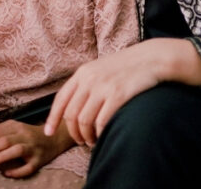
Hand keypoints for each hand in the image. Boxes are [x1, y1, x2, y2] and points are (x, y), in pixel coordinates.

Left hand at [0, 120, 75, 177]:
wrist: (54, 138)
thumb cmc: (29, 135)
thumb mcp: (16, 128)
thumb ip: (0, 132)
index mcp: (17, 126)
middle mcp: (26, 136)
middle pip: (6, 140)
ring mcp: (33, 148)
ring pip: (17, 150)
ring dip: (2, 157)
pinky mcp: (39, 161)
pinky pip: (27, 167)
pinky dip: (16, 171)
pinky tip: (6, 174)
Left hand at [43, 39, 200, 145]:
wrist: (151, 58)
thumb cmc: (126, 68)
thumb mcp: (100, 70)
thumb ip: (85, 84)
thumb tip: (72, 108)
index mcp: (82, 73)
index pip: (60, 100)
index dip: (52, 119)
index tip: (49, 133)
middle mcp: (89, 79)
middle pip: (71, 115)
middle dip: (73, 133)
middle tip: (80, 141)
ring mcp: (103, 87)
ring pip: (84, 121)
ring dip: (86, 136)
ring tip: (92, 141)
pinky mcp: (118, 95)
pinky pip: (101, 122)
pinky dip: (100, 133)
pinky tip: (103, 136)